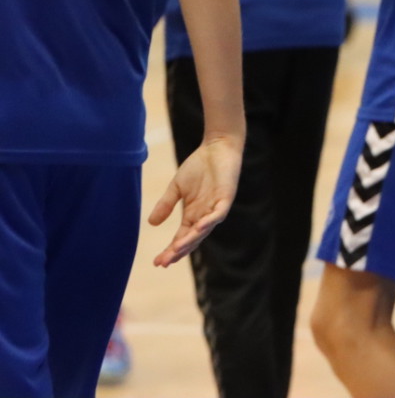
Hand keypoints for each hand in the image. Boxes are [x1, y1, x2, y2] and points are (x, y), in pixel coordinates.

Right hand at [149, 135, 241, 266]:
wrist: (217, 147)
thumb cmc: (199, 166)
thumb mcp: (176, 187)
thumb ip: (166, 205)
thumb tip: (151, 224)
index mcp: (193, 215)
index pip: (181, 238)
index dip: (170, 250)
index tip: (156, 262)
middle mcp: (204, 215)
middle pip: (191, 239)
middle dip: (178, 251)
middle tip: (163, 262)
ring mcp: (216, 208)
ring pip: (204, 230)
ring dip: (191, 240)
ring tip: (176, 250)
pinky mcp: (225, 198)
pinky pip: (218, 214)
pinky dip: (209, 222)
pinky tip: (198, 229)